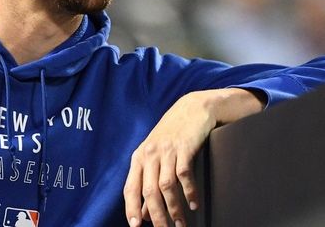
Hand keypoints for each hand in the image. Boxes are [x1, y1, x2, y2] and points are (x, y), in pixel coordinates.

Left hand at [123, 88, 264, 226]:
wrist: (192, 109)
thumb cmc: (172, 134)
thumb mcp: (155, 155)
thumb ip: (148, 181)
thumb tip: (144, 212)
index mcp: (139, 157)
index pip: (130, 187)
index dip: (131, 207)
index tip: (135, 225)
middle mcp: (150, 154)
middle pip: (149, 191)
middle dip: (156, 215)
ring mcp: (167, 150)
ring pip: (166, 186)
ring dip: (174, 208)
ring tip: (181, 224)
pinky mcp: (184, 147)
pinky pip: (184, 175)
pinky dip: (189, 192)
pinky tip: (194, 204)